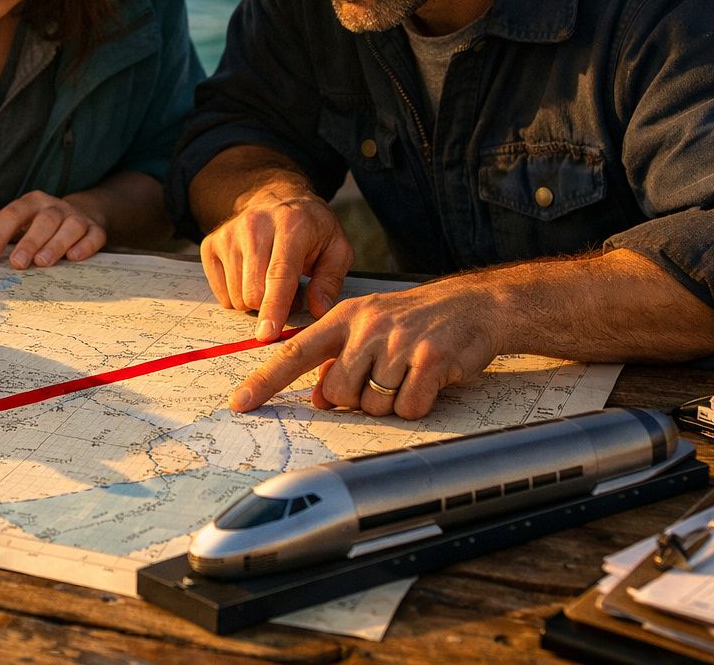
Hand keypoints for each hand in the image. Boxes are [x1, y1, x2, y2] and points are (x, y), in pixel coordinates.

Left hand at [0, 190, 106, 268]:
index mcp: (31, 202)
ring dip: (56, 244)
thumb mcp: (13, 221)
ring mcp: (77, 217)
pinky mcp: (96, 230)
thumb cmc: (37, 222)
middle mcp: (55, 207)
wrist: (81, 213)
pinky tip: (74, 258)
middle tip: (16, 264)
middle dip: (29, 241)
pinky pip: (94, 236)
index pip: (12, 214)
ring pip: (70, 227)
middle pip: (43, 220)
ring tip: (43, 263)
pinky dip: (85, 246)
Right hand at [201, 192, 352, 340]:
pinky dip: (239, 295)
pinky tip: (252, 276)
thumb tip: (318, 310)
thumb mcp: (336, 247)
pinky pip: (222, 295)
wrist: (276, 198)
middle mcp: (254, 226)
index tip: (267, 334)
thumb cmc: (310, 229)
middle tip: (291, 292)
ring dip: (257, 301)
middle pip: (253, 292)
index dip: (274, 307)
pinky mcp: (210, 245)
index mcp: (290, 225)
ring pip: (237, 297)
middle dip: (272, 307)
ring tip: (271, 281)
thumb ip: (330, 280)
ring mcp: (228, 235)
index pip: (279, 274)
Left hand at [228, 276, 503, 418]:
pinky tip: (428, 380)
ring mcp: (398, 341)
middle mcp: (367, 326)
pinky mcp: (430, 358)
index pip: (295, 351)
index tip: (240, 403)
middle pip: (339, 392)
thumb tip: (320, 398)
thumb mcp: (370, 331)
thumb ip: (340, 361)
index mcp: (345, 317)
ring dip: (391, 402)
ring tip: (408, 374)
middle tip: (385, 377)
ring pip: (373, 405)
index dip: (266, 380)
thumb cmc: (414, 322)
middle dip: (359, 398)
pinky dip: (418, 404)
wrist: (472, 305)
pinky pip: (408, 408)